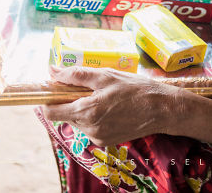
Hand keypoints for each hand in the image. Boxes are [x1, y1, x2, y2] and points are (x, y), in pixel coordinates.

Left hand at [40, 66, 176, 146]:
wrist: (162, 109)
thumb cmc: (135, 89)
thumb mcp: (106, 76)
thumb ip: (76, 75)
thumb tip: (52, 70)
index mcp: (86, 112)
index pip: (51, 112)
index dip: (50, 98)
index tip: (57, 87)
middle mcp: (89, 129)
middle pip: (65, 115)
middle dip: (69, 100)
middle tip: (87, 87)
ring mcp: (98, 138)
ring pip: (78, 121)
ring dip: (83, 108)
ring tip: (103, 96)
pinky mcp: (106, 141)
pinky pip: (90, 128)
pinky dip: (94, 117)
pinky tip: (110, 107)